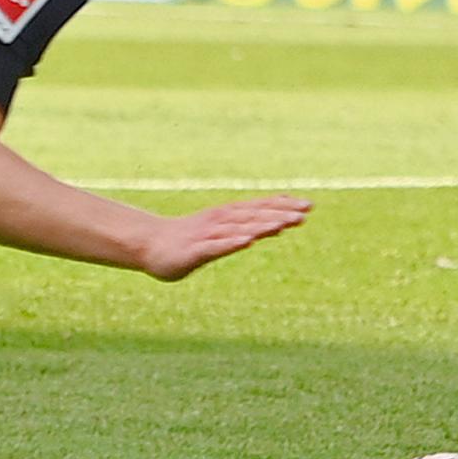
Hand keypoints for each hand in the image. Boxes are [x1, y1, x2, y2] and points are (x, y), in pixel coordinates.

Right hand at [140, 194, 310, 280]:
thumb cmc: (189, 239)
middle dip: (280, 213)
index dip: (283, 206)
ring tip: (284, 224)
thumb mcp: (224, 232)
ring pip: (239, 229)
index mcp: (228, 216)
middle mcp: (220, 221)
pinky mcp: (194, 251)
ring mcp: (207, 235)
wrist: (149, 244)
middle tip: (305, 212)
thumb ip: (251, 227)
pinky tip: (248, 242)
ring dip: (262, 226)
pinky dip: (233, 243)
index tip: (308, 206)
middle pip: (254, 216)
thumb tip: (281, 224)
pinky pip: (216, 247)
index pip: (260, 209)